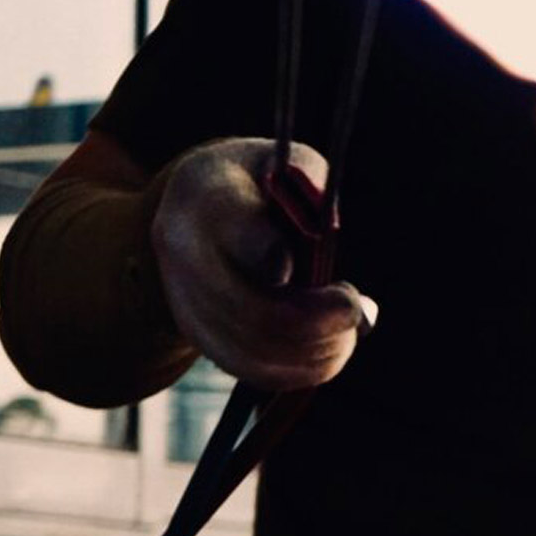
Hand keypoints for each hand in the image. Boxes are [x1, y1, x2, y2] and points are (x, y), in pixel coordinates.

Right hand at [151, 137, 377, 390]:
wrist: (196, 208)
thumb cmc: (259, 184)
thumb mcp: (287, 165)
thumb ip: (315, 195)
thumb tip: (334, 248)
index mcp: (206, 194)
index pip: (247, 238)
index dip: (295, 268)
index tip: (337, 284)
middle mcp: (182, 248)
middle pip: (254, 311)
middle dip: (320, 322)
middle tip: (353, 308)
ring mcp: (182, 296)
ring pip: (255, 350)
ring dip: (316, 350)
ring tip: (346, 329)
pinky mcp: (196, 333)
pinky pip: (251, 370)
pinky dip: (300, 370)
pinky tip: (327, 350)